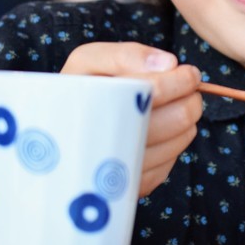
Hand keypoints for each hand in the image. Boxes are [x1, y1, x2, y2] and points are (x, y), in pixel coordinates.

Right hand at [61, 42, 201, 195]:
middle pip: (177, 118)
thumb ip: (126, 55)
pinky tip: (156, 132)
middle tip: (186, 88)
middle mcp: (104, 144)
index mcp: (90, 105)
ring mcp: (119, 172)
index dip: (178, 81)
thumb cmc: (79, 89)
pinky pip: (170, 162)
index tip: (188, 72)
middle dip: (189, 99)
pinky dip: (173, 143)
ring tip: (171, 106)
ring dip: (185, 120)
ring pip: (181, 139)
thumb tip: (168, 63)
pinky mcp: (131, 188)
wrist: (56, 131)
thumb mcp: (90, 61)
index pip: (152, 90)